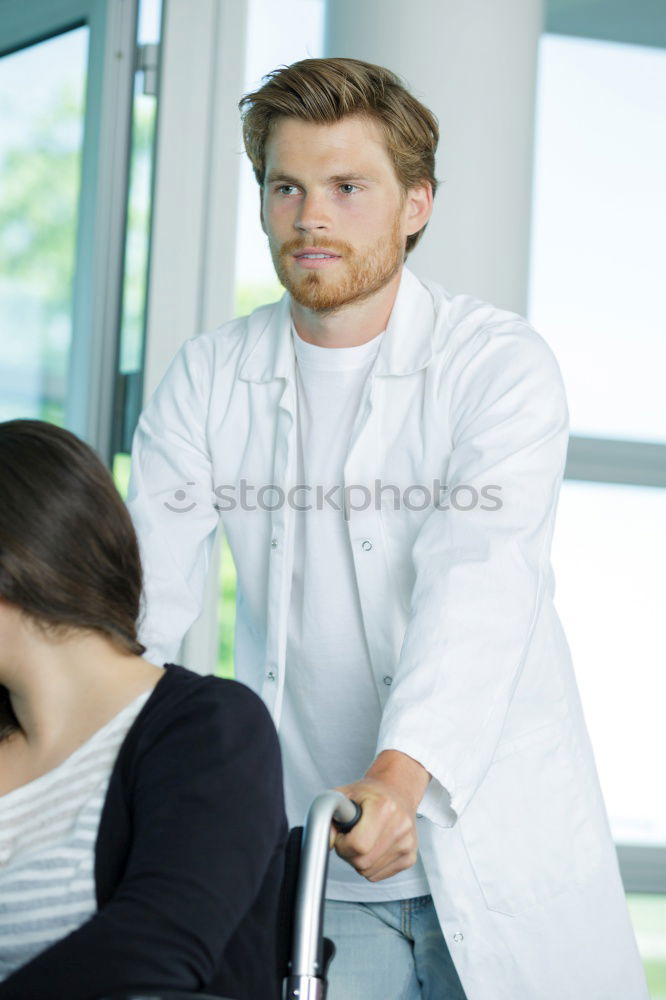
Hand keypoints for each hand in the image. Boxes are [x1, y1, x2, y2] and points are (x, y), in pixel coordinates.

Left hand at [331, 750, 429, 881]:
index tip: (343, 834)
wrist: (397, 791)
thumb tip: (325, 841)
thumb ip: (329, 814)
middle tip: (350, 837)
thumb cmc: (370, 793)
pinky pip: (378, 875)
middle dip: (349, 854)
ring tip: (364, 839)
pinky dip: (370, 865)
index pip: (358, 845)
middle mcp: (400, 825)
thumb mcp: (344, 795)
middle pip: (363, 862)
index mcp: (384, 806)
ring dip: (359, 860)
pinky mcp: (410, 857)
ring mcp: (408, 843)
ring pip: (369, 871)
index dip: (343, 844)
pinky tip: (373, 846)